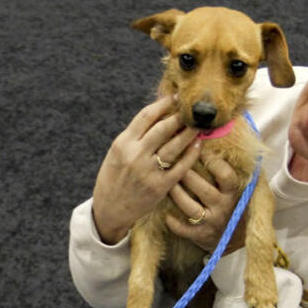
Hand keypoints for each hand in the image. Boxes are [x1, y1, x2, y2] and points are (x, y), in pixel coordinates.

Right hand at [90, 95, 201, 243]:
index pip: (146, 116)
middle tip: (192, 109)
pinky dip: (191, 154)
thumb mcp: (116, 153)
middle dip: (180, 116)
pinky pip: (180, 167)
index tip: (176, 97)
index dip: (164, 104)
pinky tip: (198, 146)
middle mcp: (135, 155)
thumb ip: (134, 136)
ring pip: (174, 145)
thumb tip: (159, 115)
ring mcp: (148, 172)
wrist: (109, 210)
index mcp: (122, 143)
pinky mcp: (159, 187)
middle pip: (163, 128)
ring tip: (198, 125)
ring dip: (189, 133)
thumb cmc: (114, 178)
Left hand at [165, 156, 246, 253]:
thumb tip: (211, 139)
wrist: (232, 238)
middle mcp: (223, 207)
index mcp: (233, 192)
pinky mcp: (200, 235)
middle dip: (187, 175)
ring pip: (191, 208)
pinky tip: (165, 213)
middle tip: (172, 162)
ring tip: (167, 183)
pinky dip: (173, 222)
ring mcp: (211, 222)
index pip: (226, 176)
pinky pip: (183, 229)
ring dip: (177, 194)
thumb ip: (223, 169)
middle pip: (204, 190)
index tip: (198, 149)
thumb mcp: (231, 188)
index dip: (212, 161)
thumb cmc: (227, 203)